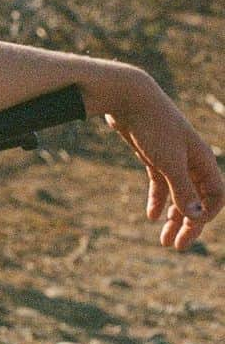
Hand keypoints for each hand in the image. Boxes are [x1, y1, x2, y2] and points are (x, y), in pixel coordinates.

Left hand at [104, 76, 223, 250]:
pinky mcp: (152, 156)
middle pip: (196, 199)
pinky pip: (159, 184)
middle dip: (189, 224)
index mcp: (202, 160)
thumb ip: (183, 189)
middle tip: (175, 246)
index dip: (206, 215)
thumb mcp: (168, 161)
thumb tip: (197, 216)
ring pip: (177, 194)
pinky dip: (157, 200)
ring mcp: (171, 159)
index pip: (216, 196)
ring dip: (172, 217)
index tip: (189, 229)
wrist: (128, 97)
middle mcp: (191, 161)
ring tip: (163, 239)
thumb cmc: (152, 126)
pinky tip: (150, 216)